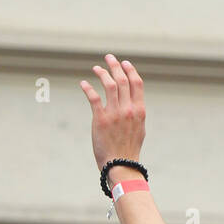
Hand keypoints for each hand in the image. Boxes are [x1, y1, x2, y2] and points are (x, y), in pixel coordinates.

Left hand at [80, 54, 146, 184]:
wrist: (121, 165)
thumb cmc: (128, 149)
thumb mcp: (139, 129)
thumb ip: (136, 113)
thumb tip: (133, 102)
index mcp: (139, 110)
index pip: (137, 83)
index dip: (130, 70)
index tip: (124, 63)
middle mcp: (128, 109)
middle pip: (122, 80)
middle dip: (115, 66)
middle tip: (109, 57)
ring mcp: (114, 114)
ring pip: (109, 85)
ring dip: (102, 73)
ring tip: (96, 68)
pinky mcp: (100, 120)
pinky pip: (93, 98)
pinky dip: (88, 88)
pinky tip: (84, 83)